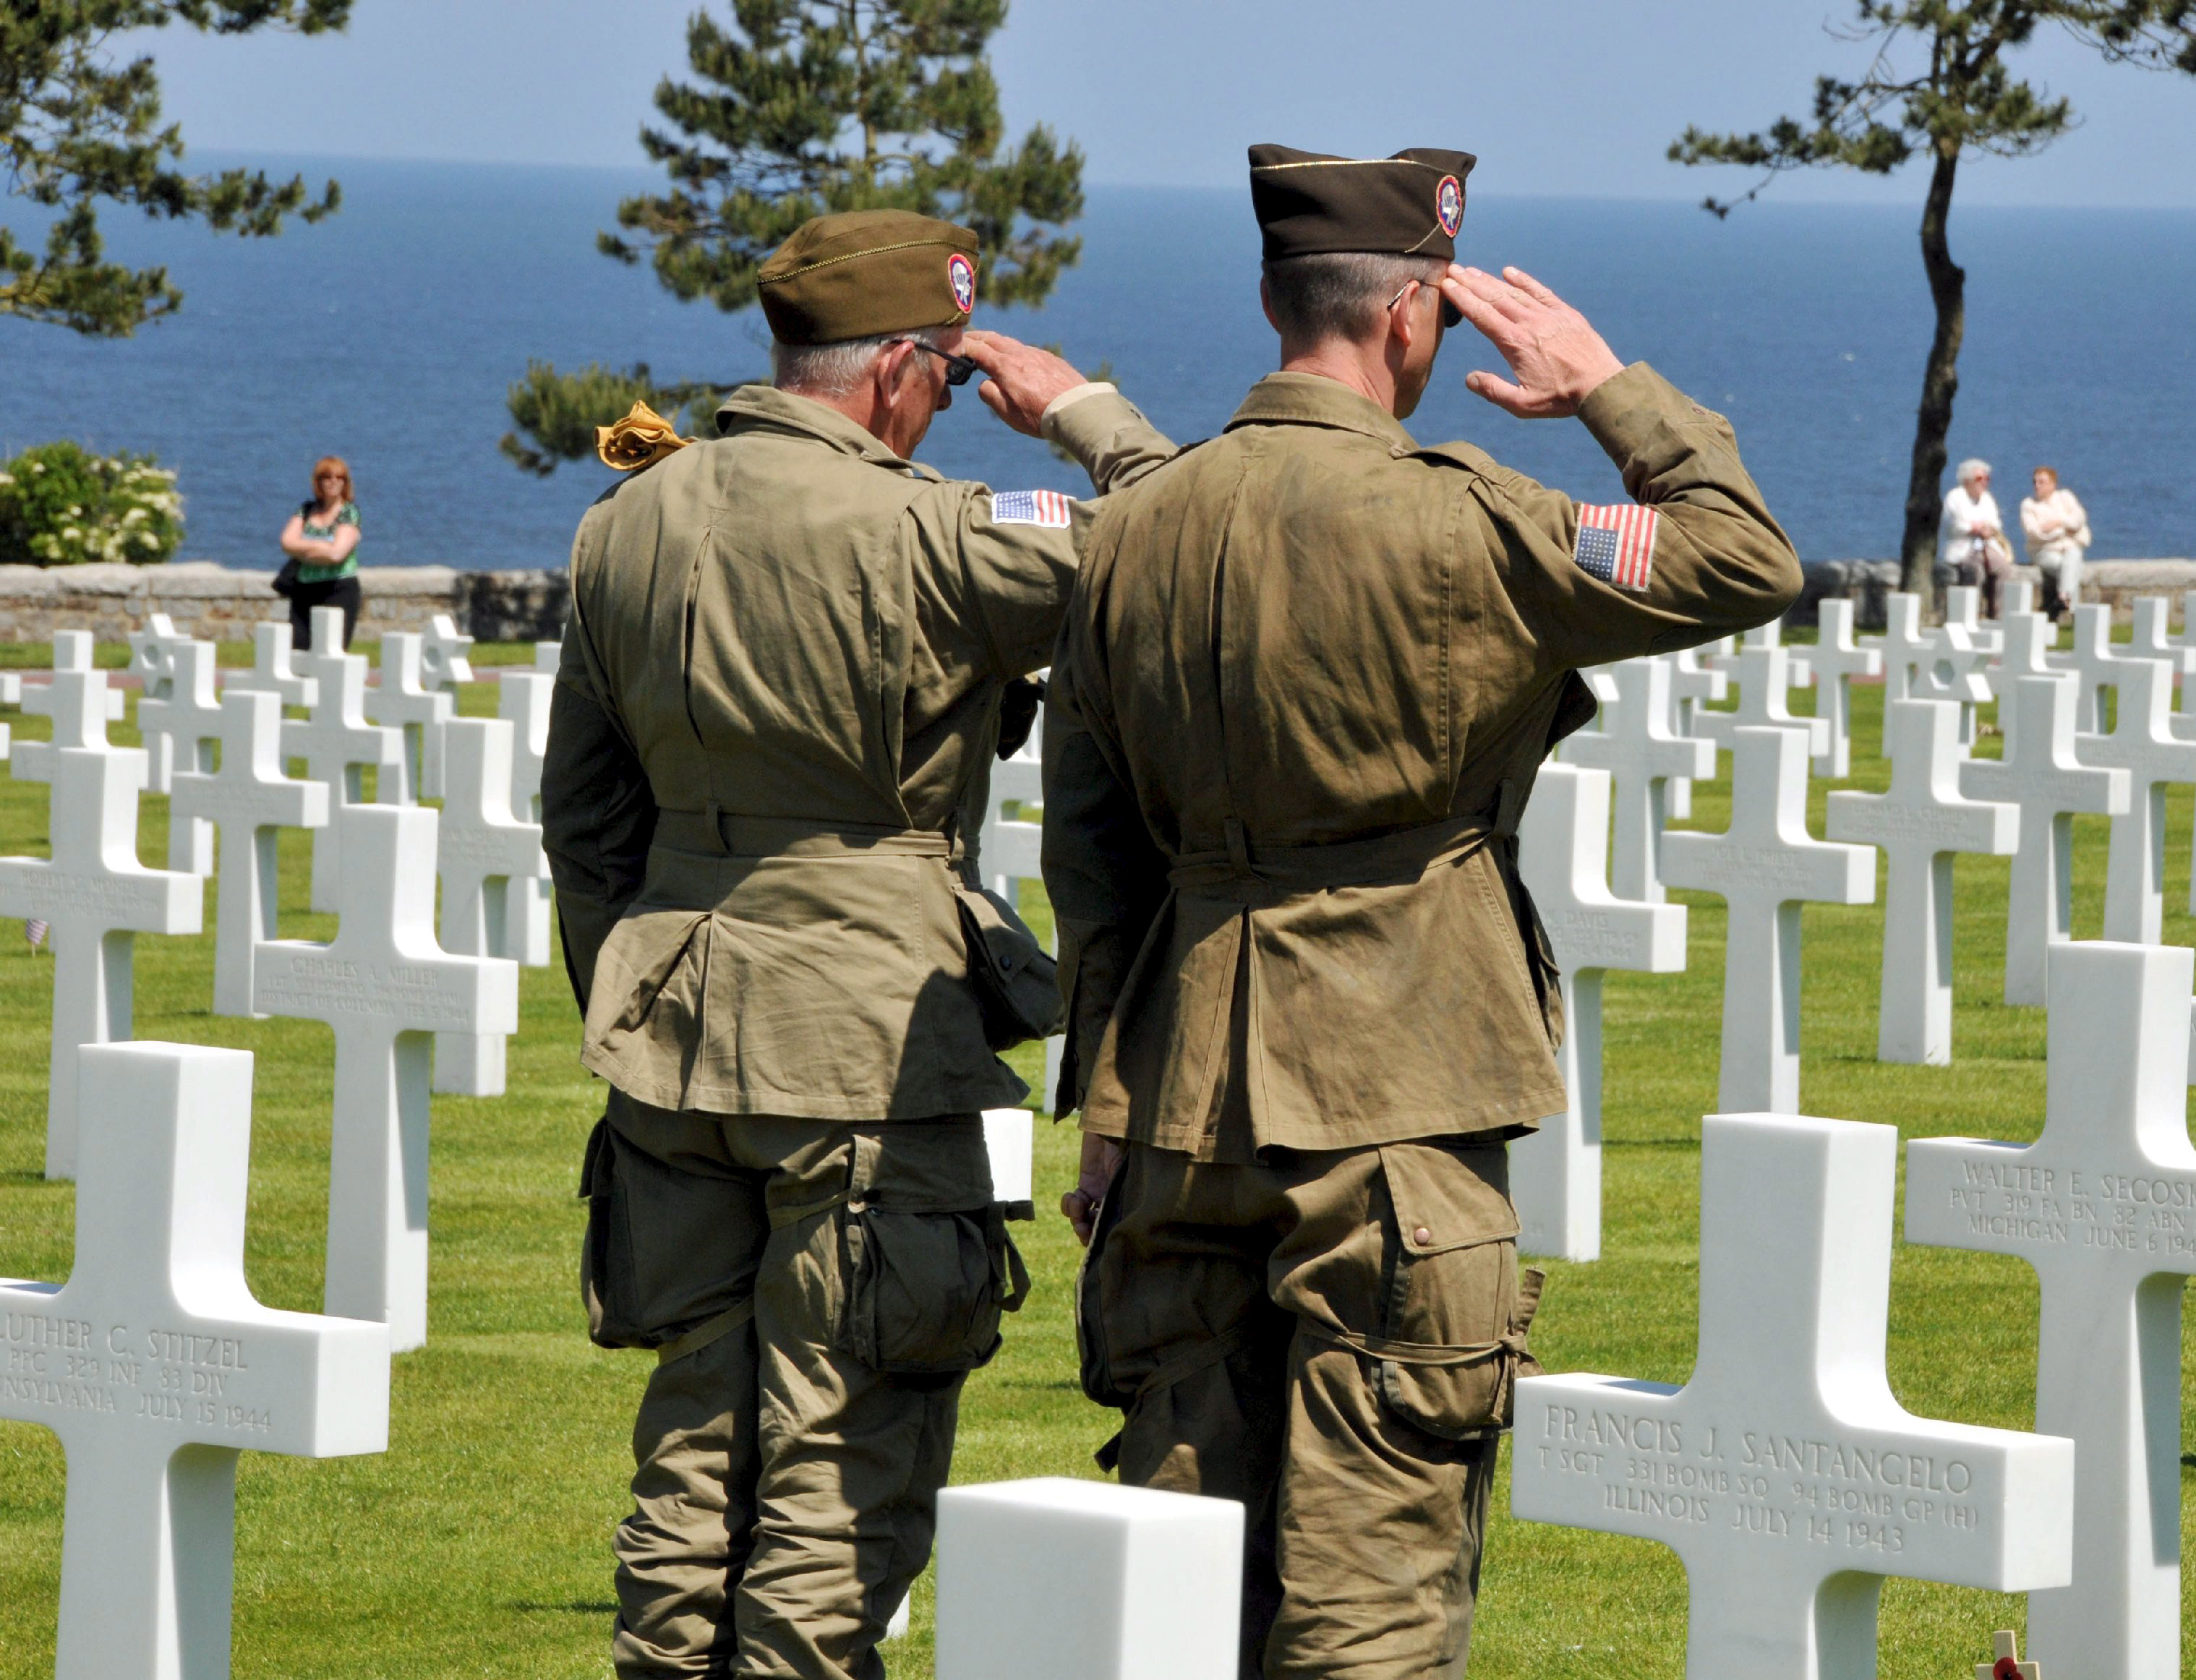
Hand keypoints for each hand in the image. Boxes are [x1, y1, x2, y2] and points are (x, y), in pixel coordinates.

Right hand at [960, 331, 1091, 436]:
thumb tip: (985, 382)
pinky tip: (1017, 359)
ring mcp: (1037, 354)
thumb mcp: (1007, 412)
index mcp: (1004, 366)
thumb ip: (989, 394)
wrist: (1076, 411)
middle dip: (977, 337)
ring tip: (989, 346)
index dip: (963, 346)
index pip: (977, 348)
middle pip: (992, 338)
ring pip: (1011, 342)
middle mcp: (1020, 354)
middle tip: (966, 339)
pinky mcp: (1050, 359)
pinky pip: (1027, 350)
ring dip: (996, 342)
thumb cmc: (1039, 416)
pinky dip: (1015, 350)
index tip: (953, 347)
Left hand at [1060, 1132, 1124, 1246]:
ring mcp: (1100, 1193)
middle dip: (1088, 1232)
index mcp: (1129, 1199)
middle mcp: (1115, 1200)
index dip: (1105, 1237)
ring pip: (1084, 1218)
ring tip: (1076, 1206)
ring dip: (1077, 1219)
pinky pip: (1074, 1203)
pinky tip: (1071, 1197)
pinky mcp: (1086, 1182)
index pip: (1117, 1227)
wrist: (1115, 1120)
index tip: (1096, 1236)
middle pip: (1099, 1227)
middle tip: (1081, 1228)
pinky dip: (1069, 1205)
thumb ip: (1121, 1191)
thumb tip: (1109, 1217)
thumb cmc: (1129, 1143)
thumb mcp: (1129, 1169)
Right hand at [1441, 265, 1625, 418]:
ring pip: (1514, 292)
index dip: (1462, 298)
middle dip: (1470, 283)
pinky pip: (1540, 292)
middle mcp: (1529, 323)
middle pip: (1494, 298)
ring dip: (1491, 280)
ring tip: (1473, 271)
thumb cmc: (1560, 398)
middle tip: (1452, 270)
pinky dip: (1524, 281)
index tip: (1447, 285)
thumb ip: (1493, 390)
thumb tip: (1469, 379)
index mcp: (1514, 343)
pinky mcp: (1565, 314)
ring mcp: (1548, 315)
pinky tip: (1509, 272)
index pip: (1482, 315)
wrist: (1601, 385)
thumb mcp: (1522, 404)